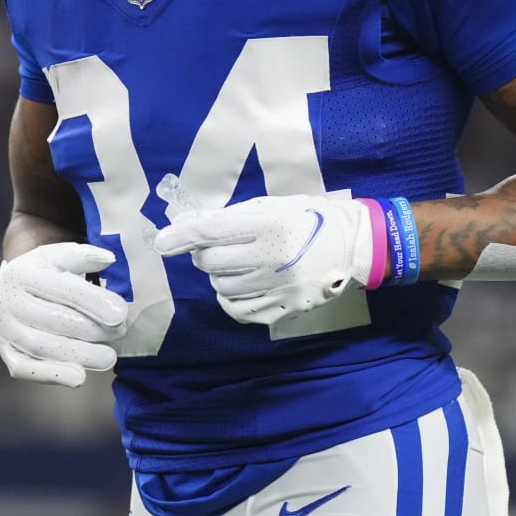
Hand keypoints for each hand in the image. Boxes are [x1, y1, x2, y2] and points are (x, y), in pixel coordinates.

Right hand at [0, 242, 129, 386]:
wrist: (11, 292)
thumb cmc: (44, 274)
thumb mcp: (59, 257)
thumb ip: (83, 256)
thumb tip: (108, 259)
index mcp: (20, 273)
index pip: (60, 288)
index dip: (93, 302)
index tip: (121, 314)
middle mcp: (5, 302)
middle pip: (52, 320)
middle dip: (91, 329)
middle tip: (120, 332)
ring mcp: (3, 330)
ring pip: (41, 346)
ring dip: (79, 354)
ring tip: (109, 357)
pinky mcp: (6, 353)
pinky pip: (26, 369)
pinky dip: (52, 375)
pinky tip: (79, 377)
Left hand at [152, 175, 378, 326]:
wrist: (354, 246)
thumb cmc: (310, 218)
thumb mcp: (274, 205)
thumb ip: (234, 215)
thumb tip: (192, 223)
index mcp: (269, 225)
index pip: (211, 232)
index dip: (181, 236)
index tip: (161, 242)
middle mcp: (272, 258)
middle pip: (211, 262)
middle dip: (205, 254)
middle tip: (217, 248)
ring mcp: (279, 287)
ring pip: (221, 287)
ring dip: (219, 276)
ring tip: (236, 265)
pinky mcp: (285, 308)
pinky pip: (238, 310)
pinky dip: (230, 299)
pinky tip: (241, 286)